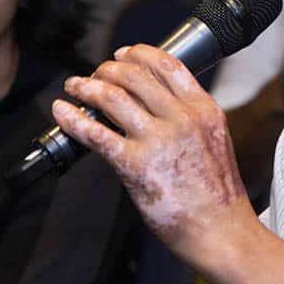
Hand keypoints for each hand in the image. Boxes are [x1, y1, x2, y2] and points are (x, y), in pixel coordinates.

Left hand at [53, 45, 250, 255]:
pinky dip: (73, 118)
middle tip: (96, 74)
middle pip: (135, 76)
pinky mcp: (135, 166)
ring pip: (112, 97)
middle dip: (108, 69)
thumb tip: (157, 105)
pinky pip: (96, 133)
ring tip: (76, 87)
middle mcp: (181, 118)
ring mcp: (158, 141)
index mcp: (203, 109)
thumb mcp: (214, 140)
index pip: (167, 64)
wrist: (220, 230)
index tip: (123, 54)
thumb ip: (190, 118)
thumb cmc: (217, 194)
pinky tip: (63, 111)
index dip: (139, 54)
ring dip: (87, 87)